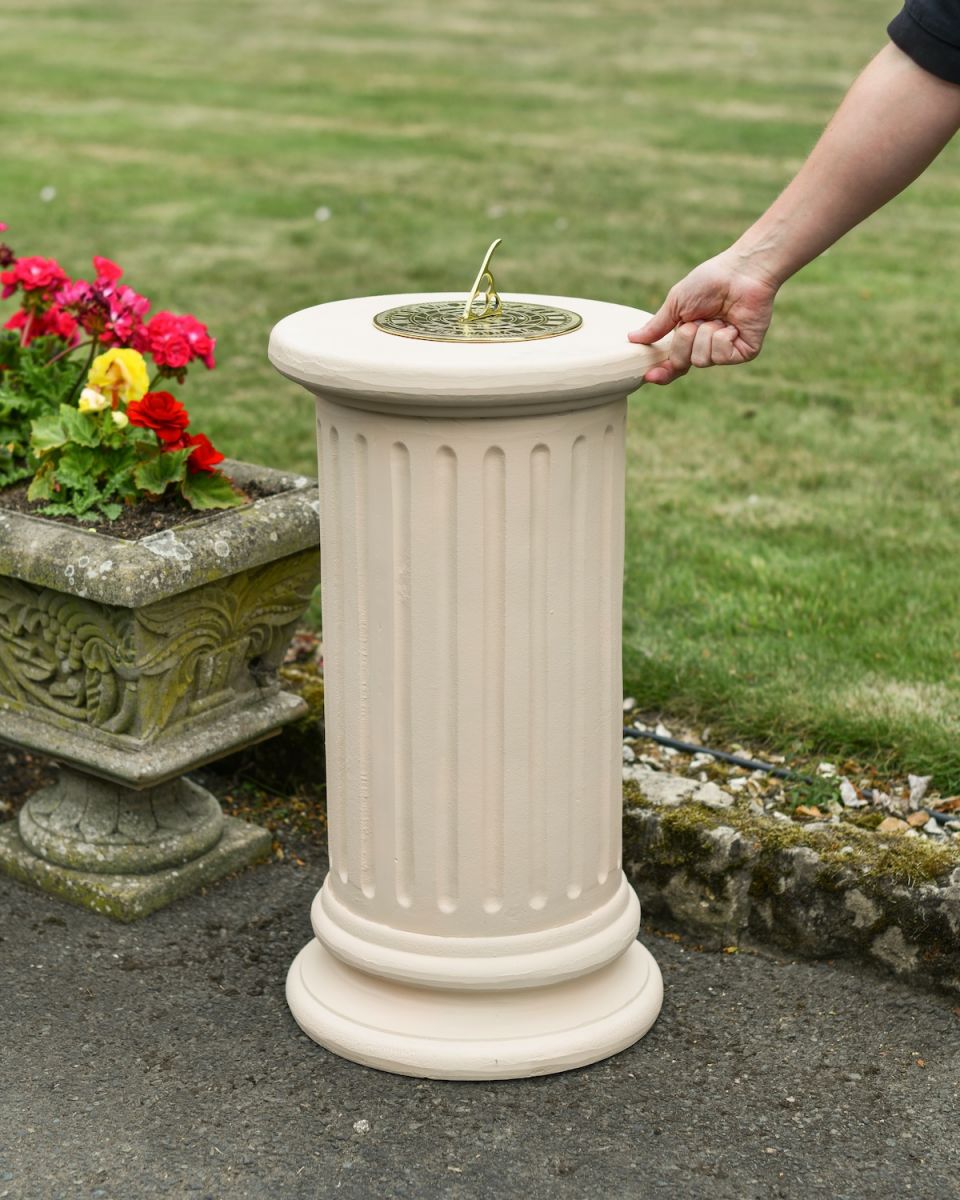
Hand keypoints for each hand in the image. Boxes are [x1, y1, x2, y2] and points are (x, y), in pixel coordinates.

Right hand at [628, 252, 778, 384]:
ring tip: (716, 317)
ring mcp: (726, 352)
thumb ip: (657, 325)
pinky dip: (721, 336)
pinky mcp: (744, 353)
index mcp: (689, 339)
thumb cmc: (710, 282)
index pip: (673, 364)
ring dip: (703, 334)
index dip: (661, 372)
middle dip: (683, 339)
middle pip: (681, 363)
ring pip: (700, 360)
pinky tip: (731, 323)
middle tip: (695, 319)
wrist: (741, 272)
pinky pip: (720, 356)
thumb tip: (632, 339)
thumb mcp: (676, 304)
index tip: (649, 375)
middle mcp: (706, 348)